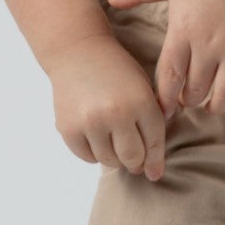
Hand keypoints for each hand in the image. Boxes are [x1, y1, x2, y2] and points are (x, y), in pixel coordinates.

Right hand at [44, 33, 166, 179]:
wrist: (78, 52)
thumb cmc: (117, 70)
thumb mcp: (144, 87)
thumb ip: (153, 119)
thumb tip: (154, 164)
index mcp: (141, 102)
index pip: (154, 143)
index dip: (156, 161)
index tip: (155, 173)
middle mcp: (116, 114)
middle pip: (132, 158)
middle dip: (136, 163)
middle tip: (135, 160)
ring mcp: (90, 123)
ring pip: (109, 161)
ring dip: (115, 157)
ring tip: (114, 142)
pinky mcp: (68, 129)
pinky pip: (88, 157)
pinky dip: (95, 153)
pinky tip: (97, 137)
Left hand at [105, 0, 224, 119]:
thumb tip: (109, 0)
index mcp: (184, 30)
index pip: (170, 77)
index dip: (165, 100)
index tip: (164, 109)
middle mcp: (209, 44)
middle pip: (195, 92)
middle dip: (189, 101)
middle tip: (189, 100)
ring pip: (223, 96)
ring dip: (215, 106)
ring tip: (211, 103)